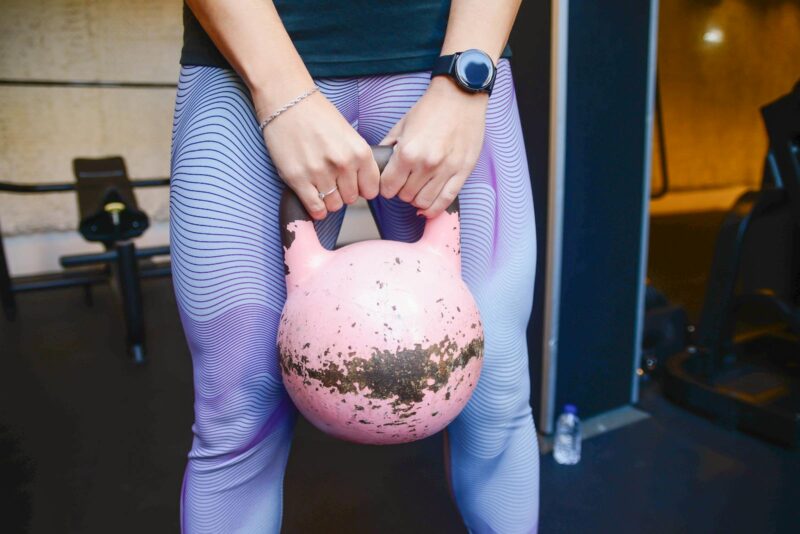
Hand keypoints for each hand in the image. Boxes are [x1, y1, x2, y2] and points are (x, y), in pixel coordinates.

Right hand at [253, 86, 380, 220]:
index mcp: (359, 152)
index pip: (371, 189)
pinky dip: (316, 208)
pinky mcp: (298, 179)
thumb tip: (363, 187)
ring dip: (328, 200)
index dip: (362, 188)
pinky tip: (313, 197)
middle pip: (351, 199)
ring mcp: (320, 172)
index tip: (354, 184)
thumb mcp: (349, 134)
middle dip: (343, 193)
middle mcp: (342, 164)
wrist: (287, 102)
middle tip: (333, 181)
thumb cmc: (318, 116)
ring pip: (334, 205)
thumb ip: (358, 160)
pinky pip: (315, 207)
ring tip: (321, 185)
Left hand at [378, 76, 488, 217]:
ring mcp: (446, 170)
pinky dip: (434, 208)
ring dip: (417, 199)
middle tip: (404, 183)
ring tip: (417, 189)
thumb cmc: (431, 109)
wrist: (460, 97)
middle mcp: (426, 165)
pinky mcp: (462, 173)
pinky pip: (446, 201)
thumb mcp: (401, 125)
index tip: (389, 184)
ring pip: (424, 202)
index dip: (386, 187)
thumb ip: (389, 147)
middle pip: (405, 196)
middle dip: (401, 192)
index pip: (388, 187)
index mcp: (407, 152)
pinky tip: (429, 206)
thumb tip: (379, 164)